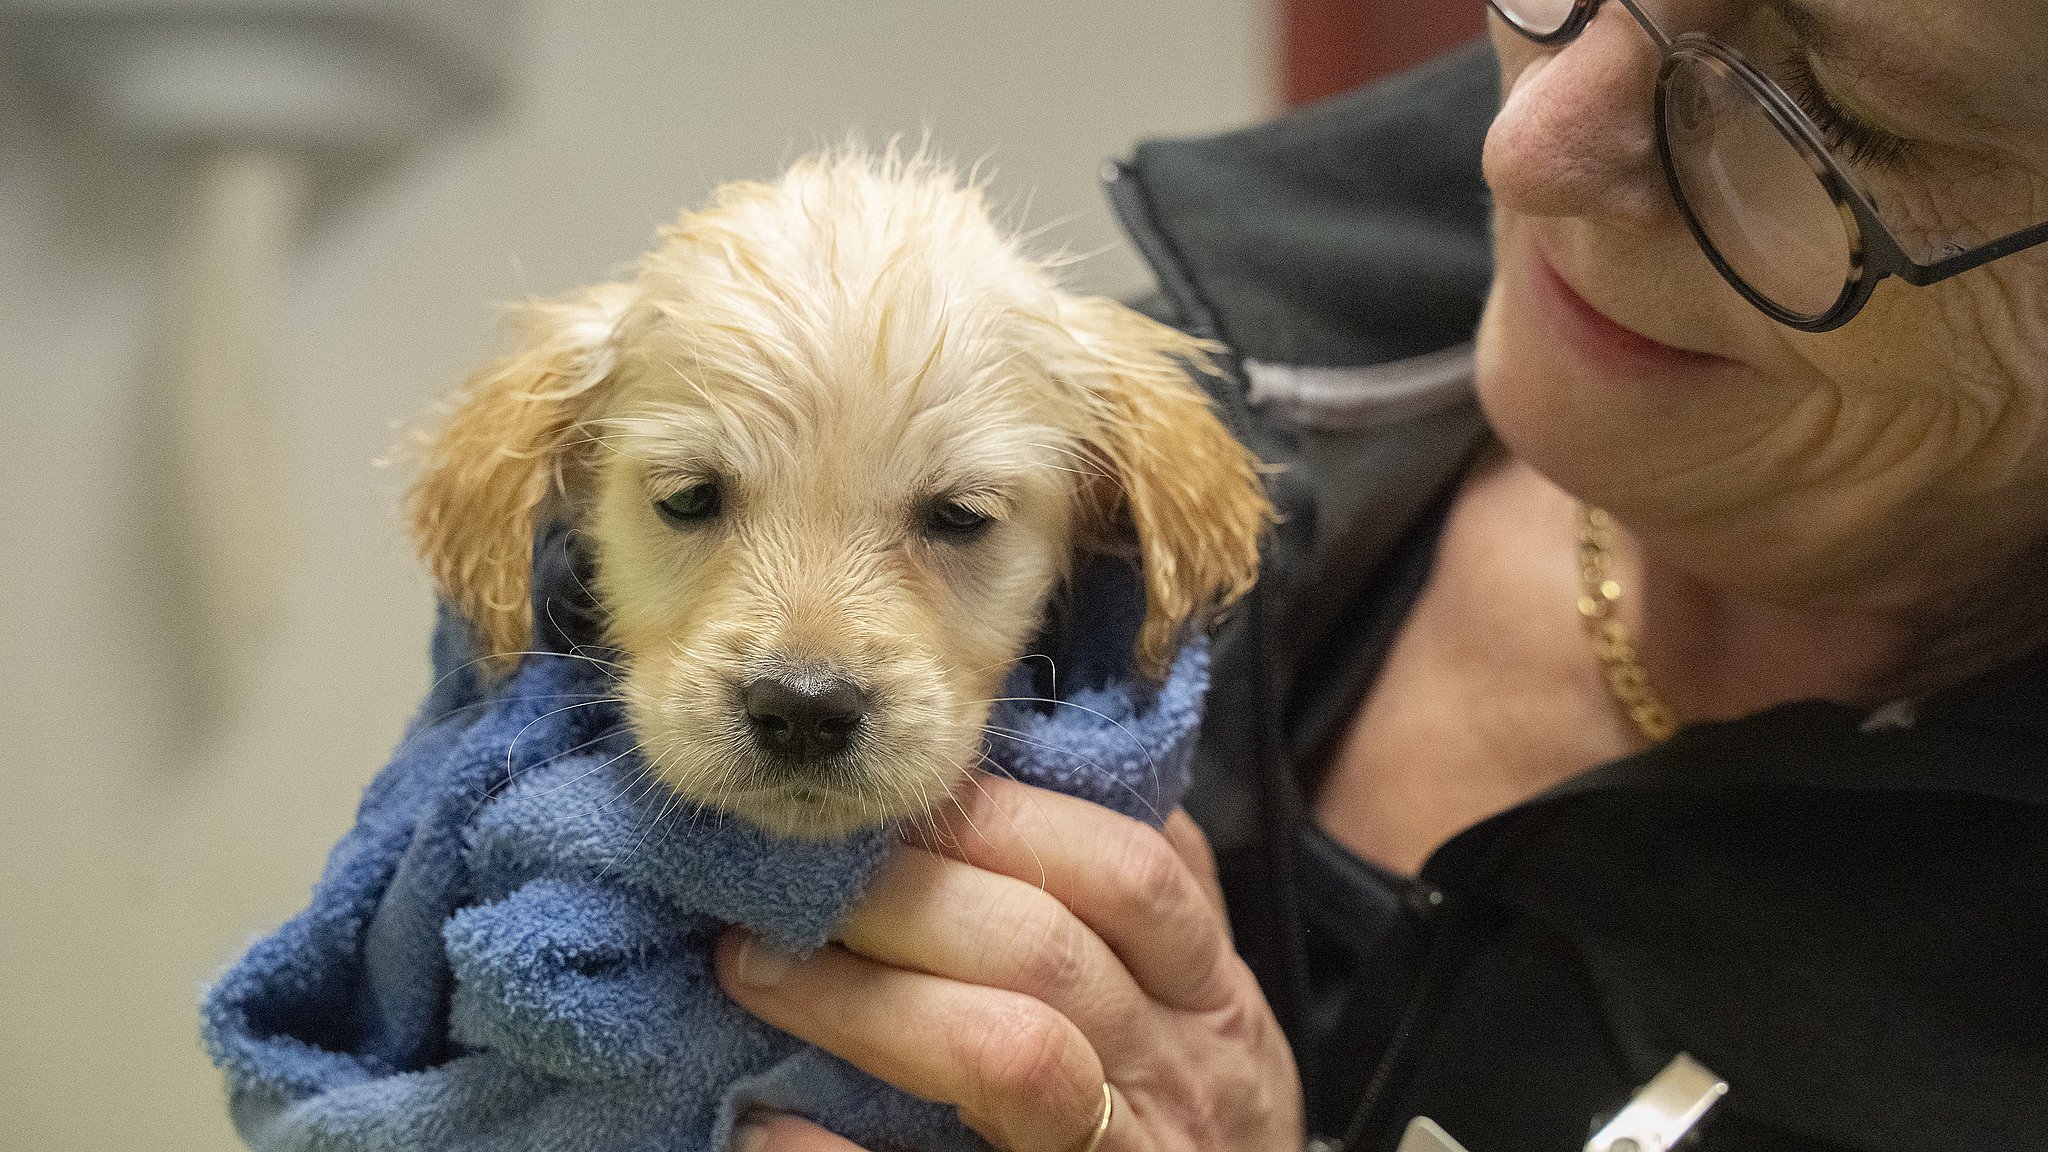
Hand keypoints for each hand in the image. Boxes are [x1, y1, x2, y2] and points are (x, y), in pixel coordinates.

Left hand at [714, 775, 1302, 1151]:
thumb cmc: (1189, 1130)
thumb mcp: (1200, 1017)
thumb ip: (1136, 915)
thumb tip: (1026, 783)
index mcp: (1213, 996)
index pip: (1130, 869)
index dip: (1004, 818)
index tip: (894, 799)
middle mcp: (1182, 1071)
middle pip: (1047, 946)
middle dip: (906, 894)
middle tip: (794, 874)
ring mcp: (1127, 1150)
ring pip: (1007, 1050)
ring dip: (862, 997)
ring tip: (755, 966)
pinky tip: (765, 1125)